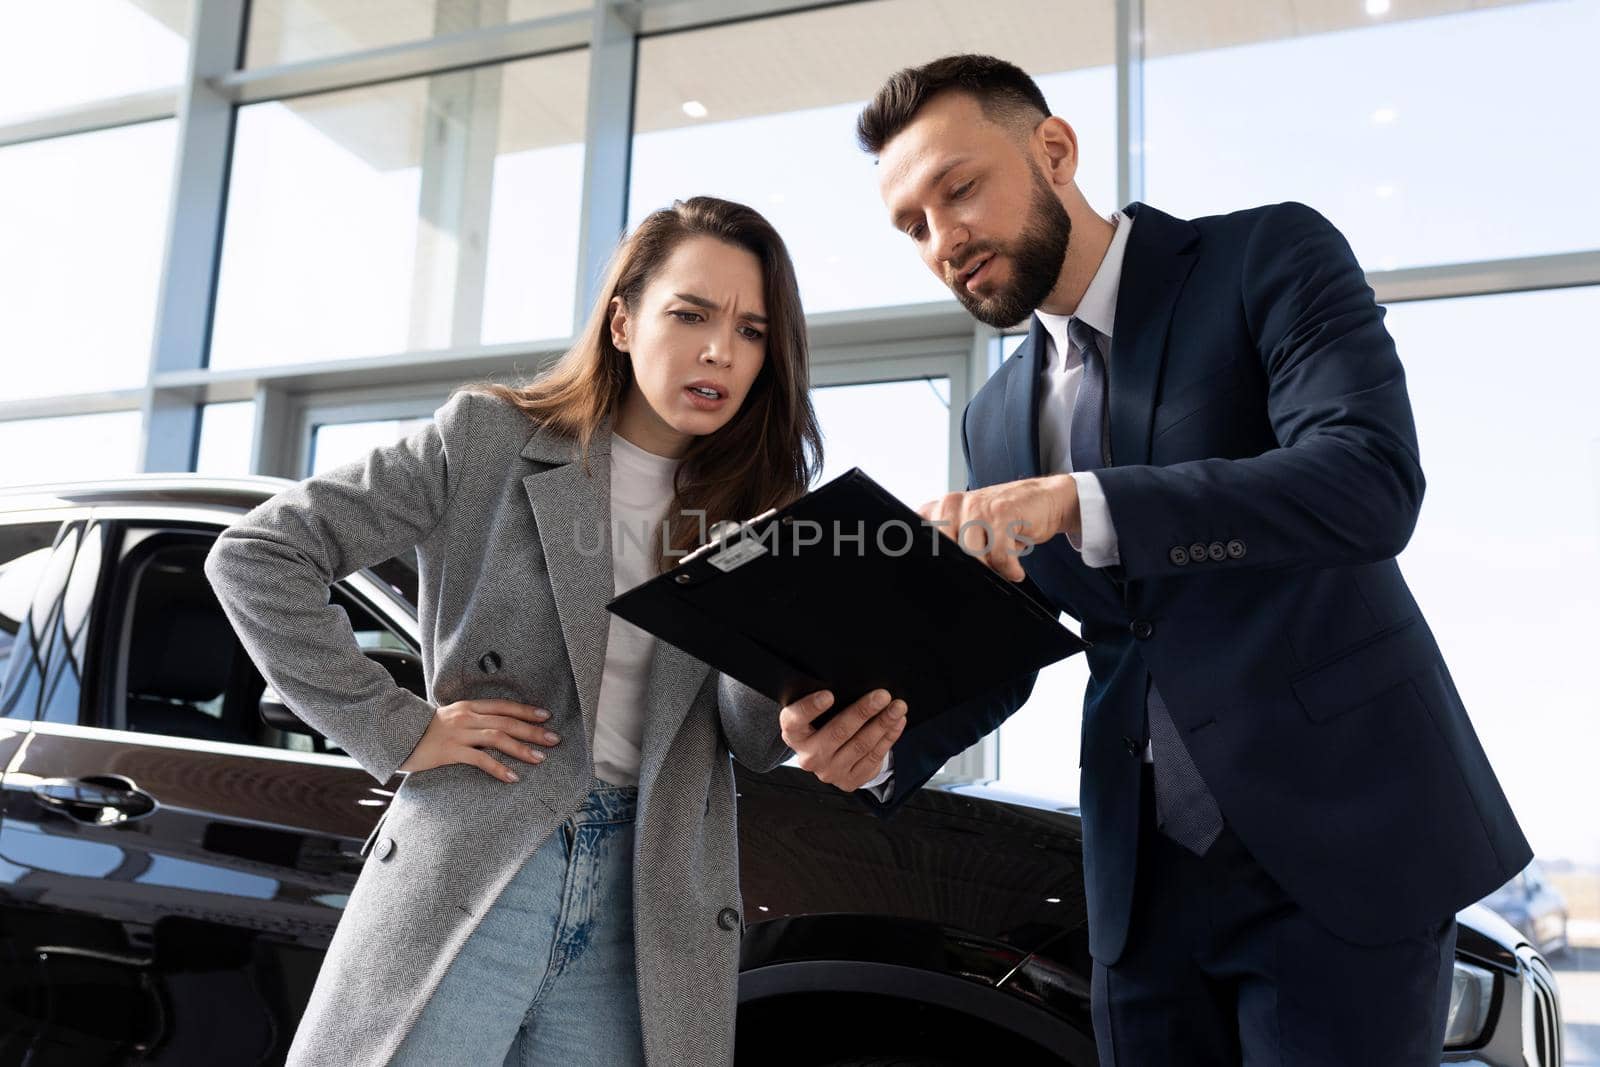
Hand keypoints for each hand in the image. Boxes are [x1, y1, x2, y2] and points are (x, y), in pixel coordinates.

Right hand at [399, 699, 560, 781]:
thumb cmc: (425, 730)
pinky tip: (512, 777)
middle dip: (533, 730)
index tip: (546, 716)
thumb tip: (497, 725)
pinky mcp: (450, 751)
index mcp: (468, 707)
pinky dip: (498, 768)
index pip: (504, 706)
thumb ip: (472, 719)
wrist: (394, 735)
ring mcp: (459, 733)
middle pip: (506, 721)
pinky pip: (479, 759)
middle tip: (554, 739)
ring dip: (521, 748)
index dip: (526, 710)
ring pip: (497, 738)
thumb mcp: (451, 718)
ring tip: (540, 758)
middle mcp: (466, 717)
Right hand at [780, 689, 905, 791]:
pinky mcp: (848, 781)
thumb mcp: (816, 714)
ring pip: (860, 745)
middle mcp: (809, 756)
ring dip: (883, 724)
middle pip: (838, 732)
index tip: (829, 695)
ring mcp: (829, 771)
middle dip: (863, 712)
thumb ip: (824, 701)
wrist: (828, 758)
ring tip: (897, 707)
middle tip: (882, 696)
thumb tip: (855, 683)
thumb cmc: (823, 724)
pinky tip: (897, 723)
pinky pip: (873, 758)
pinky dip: (888, 738)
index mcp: (794, 734)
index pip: (795, 720)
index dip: (810, 708)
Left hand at [916, 475, 1080, 581]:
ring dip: (992, 569)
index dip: (930, 561)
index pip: (919, 537)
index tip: (943, 574)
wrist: (1043, 499)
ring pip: (972, 556)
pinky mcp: (1001, 513)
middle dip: (964, 569)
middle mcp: (952, 504)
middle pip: (946, 552)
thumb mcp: (970, 528)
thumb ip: (949, 544)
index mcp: (940, 509)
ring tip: (1002, 567)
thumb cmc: (1003, 519)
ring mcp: (976, 506)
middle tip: (983, 572)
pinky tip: (1015, 569)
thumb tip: (935, 576)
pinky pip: (999, 555)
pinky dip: (1010, 568)